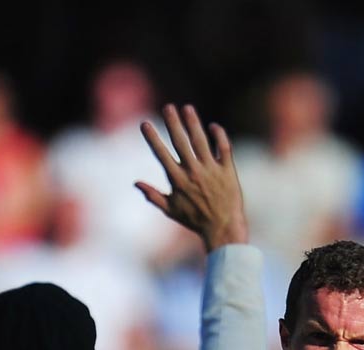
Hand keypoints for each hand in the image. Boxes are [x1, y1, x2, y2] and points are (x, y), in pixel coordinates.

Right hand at [135, 104, 247, 251]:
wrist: (223, 229)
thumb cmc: (195, 220)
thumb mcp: (171, 211)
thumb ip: (153, 196)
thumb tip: (136, 183)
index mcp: (178, 180)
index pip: (161, 154)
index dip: (152, 138)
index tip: (145, 123)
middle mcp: (193, 172)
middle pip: (181, 142)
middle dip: (173, 123)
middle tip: (167, 107)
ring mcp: (211, 170)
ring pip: (201, 140)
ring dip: (193, 123)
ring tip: (187, 108)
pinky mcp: (227, 170)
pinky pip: (224, 148)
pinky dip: (218, 135)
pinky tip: (212, 126)